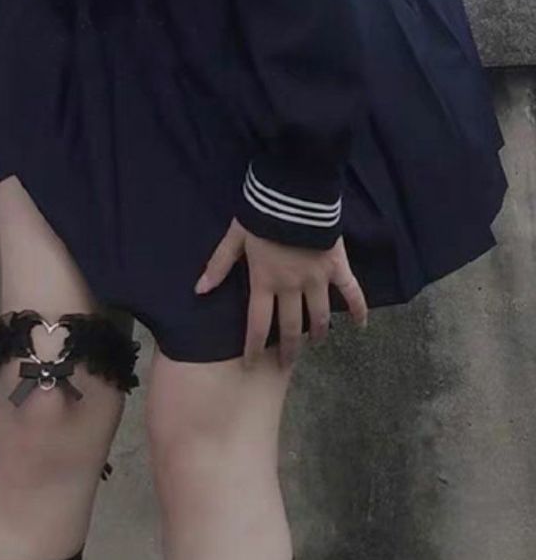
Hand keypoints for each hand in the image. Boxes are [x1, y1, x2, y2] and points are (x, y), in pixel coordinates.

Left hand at [194, 218, 367, 369]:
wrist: (295, 193)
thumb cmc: (261, 214)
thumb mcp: (235, 238)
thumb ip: (219, 265)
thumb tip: (199, 290)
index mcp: (265, 281)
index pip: (257, 324)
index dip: (253, 347)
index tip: (251, 365)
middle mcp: (291, 287)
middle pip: (290, 327)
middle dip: (288, 349)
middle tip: (287, 366)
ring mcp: (317, 279)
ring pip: (319, 315)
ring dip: (318, 333)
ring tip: (316, 344)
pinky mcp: (337, 266)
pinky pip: (351, 291)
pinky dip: (358, 308)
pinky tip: (361, 325)